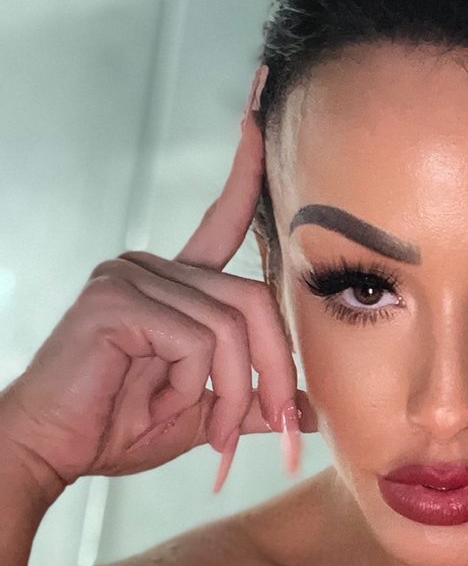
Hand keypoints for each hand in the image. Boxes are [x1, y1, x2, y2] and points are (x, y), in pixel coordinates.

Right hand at [0, 66, 315, 500]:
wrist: (54, 450)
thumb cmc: (119, 426)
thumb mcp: (206, 412)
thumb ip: (254, 399)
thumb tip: (315, 410)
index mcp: (174, 283)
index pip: (222, 221)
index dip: (246, 173)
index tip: (260, 114)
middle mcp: (152, 268)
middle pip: (253, 298)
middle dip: (275, 369)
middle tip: (275, 422)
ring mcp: (131, 277)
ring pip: (230, 325)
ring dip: (232, 389)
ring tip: (212, 431)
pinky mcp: (117, 300)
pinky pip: (196, 340)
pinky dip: (195, 385)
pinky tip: (166, 402)